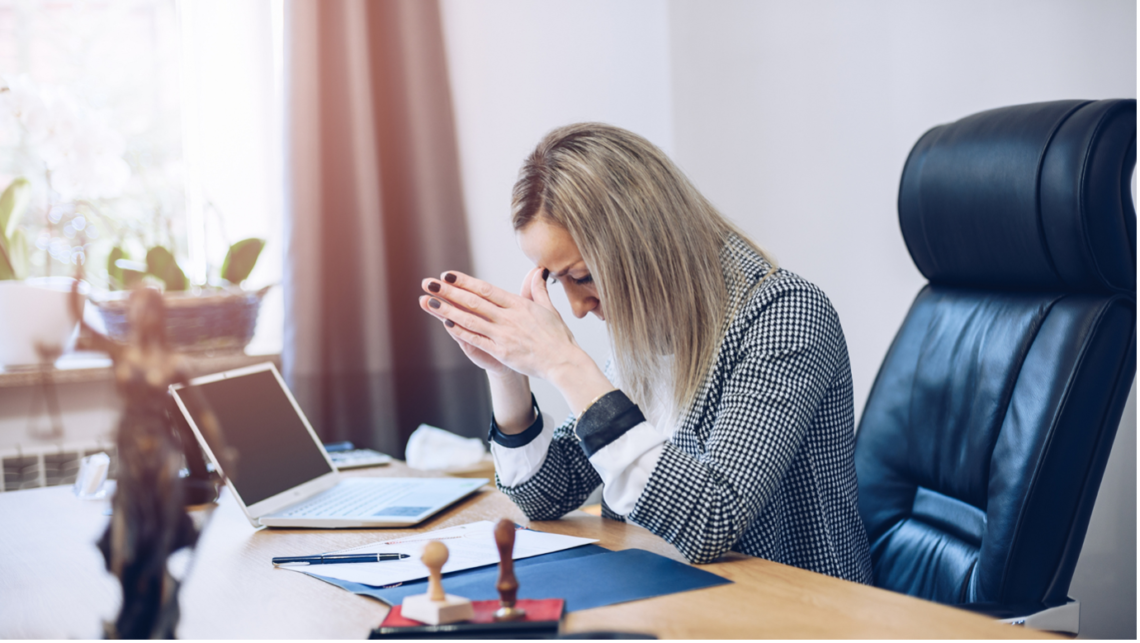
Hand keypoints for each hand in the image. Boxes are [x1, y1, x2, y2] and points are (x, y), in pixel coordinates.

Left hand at [418, 268, 588, 382]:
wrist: (564, 362)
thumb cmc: (558, 337)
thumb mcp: (549, 309)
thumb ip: (537, 289)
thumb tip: (537, 270)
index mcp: (519, 305)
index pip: (486, 289)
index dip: (465, 281)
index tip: (447, 274)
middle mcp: (509, 317)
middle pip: (473, 301)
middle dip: (448, 291)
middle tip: (428, 283)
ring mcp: (504, 334)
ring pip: (471, 319)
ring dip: (448, 310)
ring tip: (429, 302)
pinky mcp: (502, 352)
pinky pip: (477, 340)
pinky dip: (462, 332)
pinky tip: (447, 324)